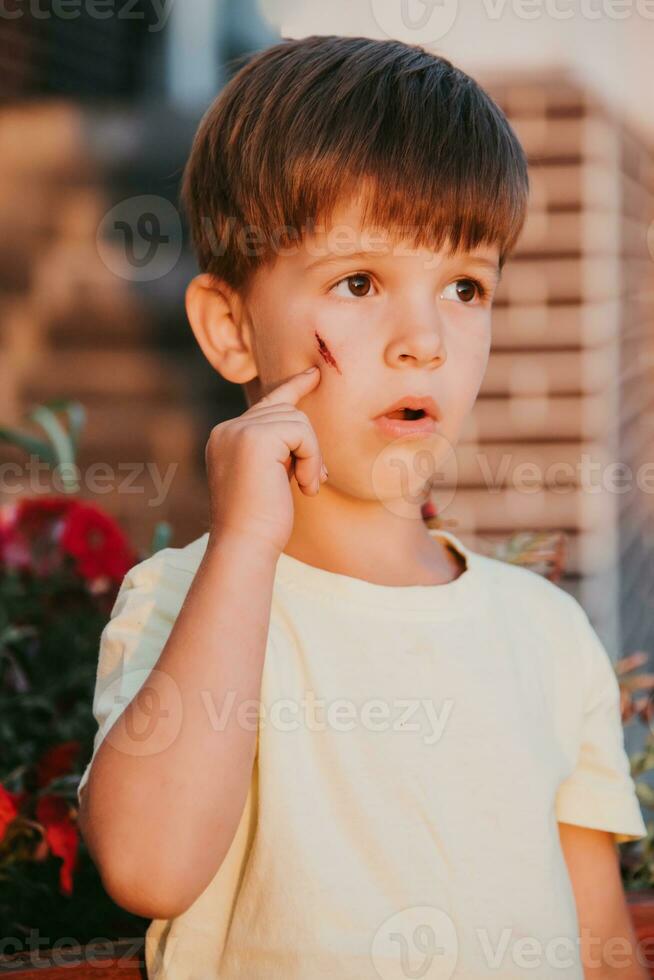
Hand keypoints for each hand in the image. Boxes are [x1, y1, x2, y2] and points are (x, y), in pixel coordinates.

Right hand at [204, 367, 326, 554]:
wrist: (246, 545)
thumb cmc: (261, 522)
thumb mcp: (269, 475)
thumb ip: (278, 447)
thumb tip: (301, 426)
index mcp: (227, 437)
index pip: (266, 403)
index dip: (293, 387)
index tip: (314, 375)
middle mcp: (228, 429)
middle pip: (287, 410)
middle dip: (308, 444)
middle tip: (312, 480)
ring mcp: (238, 430)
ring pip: (297, 420)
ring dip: (311, 455)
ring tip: (306, 486)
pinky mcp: (255, 437)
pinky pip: (301, 432)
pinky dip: (312, 458)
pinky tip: (305, 486)